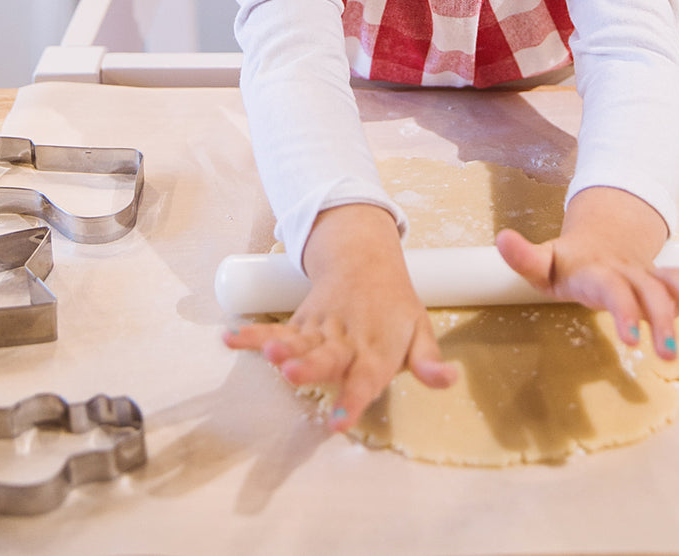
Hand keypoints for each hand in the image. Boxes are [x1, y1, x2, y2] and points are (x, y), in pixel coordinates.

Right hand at [223, 204, 456, 427]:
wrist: (364, 257)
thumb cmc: (395, 305)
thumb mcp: (420, 329)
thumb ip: (429, 361)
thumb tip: (449, 380)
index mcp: (377, 347)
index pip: (366, 376)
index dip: (353, 399)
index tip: (338, 422)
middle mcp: (345, 338)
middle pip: (326, 355)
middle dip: (308, 367)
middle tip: (290, 373)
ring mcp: (320, 327)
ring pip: (298, 340)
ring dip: (278, 346)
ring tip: (263, 353)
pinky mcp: (300, 322)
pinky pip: (274, 328)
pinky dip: (251, 333)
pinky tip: (229, 339)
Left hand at [495, 185, 678, 360]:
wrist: (602, 238)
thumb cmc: (570, 262)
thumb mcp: (544, 262)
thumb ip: (524, 257)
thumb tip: (501, 238)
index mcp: (599, 272)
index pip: (613, 289)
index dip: (623, 311)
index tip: (631, 339)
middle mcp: (630, 272)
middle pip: (651, 292)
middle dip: (662, 320)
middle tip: (666, 353)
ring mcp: (652, 274)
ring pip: (678, 284)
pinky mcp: (668, 281)